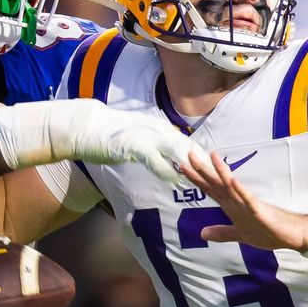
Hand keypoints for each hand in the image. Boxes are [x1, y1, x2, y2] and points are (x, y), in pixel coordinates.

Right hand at [0, 98, 210, 182]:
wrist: (88, 126)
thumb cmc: (110, 134)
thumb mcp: (136, 137)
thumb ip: (153, 146)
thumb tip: (166, 157)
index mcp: (157, 127)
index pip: (185, 141)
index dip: (200, 154)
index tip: (215, 167)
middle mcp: (155, 129)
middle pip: (187, 145)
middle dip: (204, 161)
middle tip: (220, 176)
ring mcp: (145, 136)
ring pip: (176, 151)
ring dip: (191, 166)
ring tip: (204, 180)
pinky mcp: (134, 145)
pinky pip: (155, 159)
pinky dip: (167, 170)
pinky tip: (176, 180)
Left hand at [181, 150, 307, 250]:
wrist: (290, 236)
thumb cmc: (267, 232)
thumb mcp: (239, 234)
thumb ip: (222, 232)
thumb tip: (202, 233)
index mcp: (231, 206)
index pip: (210, 189)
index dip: (196, 178)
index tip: (182, 167)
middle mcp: (237, 201)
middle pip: (216, 183)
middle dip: (202, 169)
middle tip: (188, 154)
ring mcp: (248, 204)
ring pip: (231, 185)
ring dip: (221, 172)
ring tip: (211, 157)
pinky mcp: (260, 210)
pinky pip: (248, 199)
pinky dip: (240, 190)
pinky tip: (232, 180)